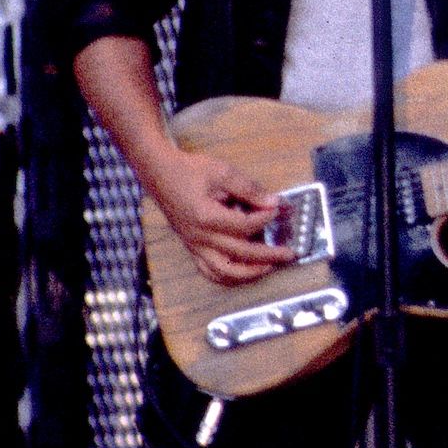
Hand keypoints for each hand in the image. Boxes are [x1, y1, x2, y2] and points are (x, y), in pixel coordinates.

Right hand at [144, 149, 290, 287]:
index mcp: (206, 217)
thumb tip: (273, 202)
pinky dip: (228, 277)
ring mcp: (194, 245)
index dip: (266, 218)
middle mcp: (199, 236)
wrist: (159, 172)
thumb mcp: (222, 172)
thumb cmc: (188, 170)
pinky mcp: (191, 246)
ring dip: (249, 273)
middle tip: (289, 253)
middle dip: (268, 255)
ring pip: (223, 272)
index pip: (245, 226)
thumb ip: (249, 189)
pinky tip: (244, 273)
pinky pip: (208, 270)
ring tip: (269, 267)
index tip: (278, 209)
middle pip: (240, 254)